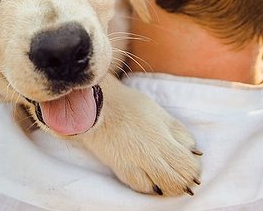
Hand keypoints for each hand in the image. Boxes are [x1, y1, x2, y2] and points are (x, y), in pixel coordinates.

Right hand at [79, 75, 201, 195]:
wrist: (97, 105)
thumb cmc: (128, 104)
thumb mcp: (158, 111)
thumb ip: (177, 131)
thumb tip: (194, 150)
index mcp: (164, 134)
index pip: (190, 162)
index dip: (194, 166)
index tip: (190, 163)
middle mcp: (153, 151)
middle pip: (180, 178)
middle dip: (185, 179)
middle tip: (183, 175)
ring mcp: (137, 162)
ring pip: (164, 187)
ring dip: (170, 186)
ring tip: (168, 179)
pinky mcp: (122, 168)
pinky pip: (142, 187)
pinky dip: (150, 186)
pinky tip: (150, 180)